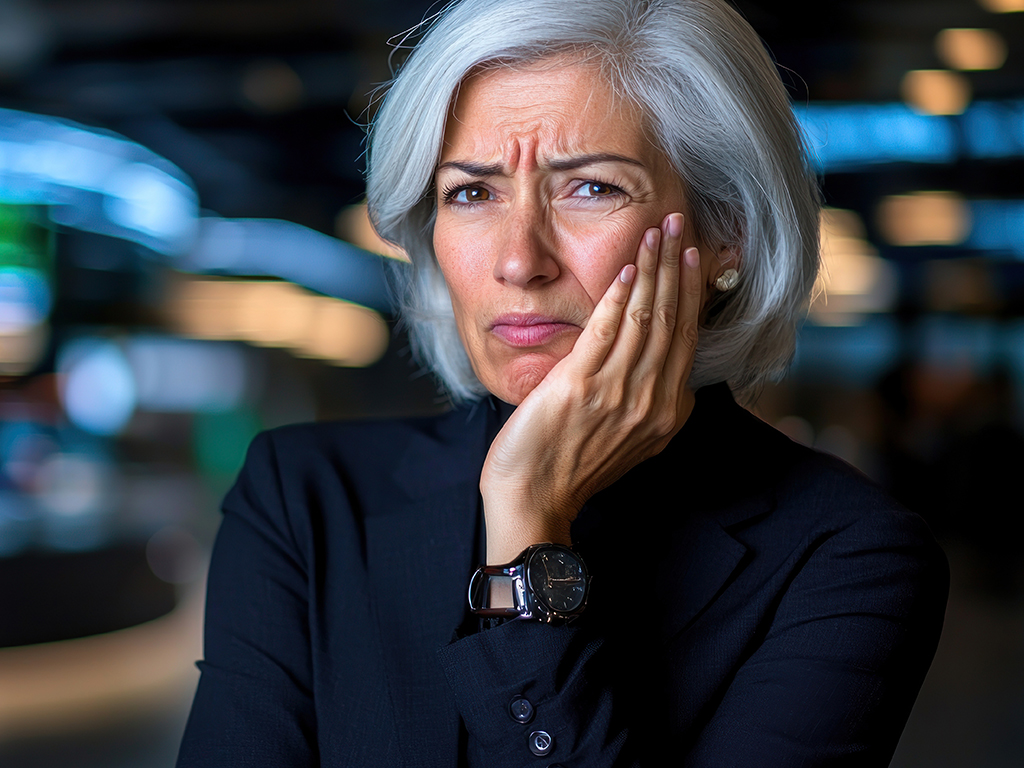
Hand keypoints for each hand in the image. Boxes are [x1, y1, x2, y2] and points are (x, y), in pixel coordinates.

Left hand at [480, 212, 702, 563]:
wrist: (533, 499)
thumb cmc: (571, 468)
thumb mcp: (629, 439)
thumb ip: (647, 401)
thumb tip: (658, 367)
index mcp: (666, 413)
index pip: (686, 338)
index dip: (691, 291)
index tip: (692, 255)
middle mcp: (651, 401)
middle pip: (672, 319)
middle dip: (677, 266)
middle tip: (681, 224)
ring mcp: (618, 393)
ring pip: (646, 318)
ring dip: (653, 269)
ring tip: (658, 232)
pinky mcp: (581, 386)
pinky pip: (608, 330)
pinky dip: (620, 296)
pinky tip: (629, 268)